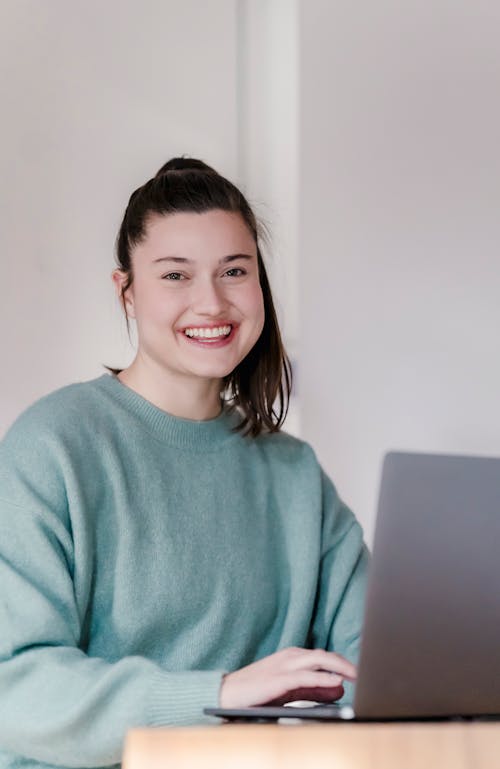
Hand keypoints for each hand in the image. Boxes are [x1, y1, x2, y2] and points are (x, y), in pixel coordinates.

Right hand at [219, 646, 355, 707]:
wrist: (228, 694)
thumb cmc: (257, 693)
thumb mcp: (290, 691)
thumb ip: (314, 690)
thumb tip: (339, 689)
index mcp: (293, 657)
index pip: (325, 657)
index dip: (344, 664)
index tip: (362, 673)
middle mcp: (291, 657)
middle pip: (326, 655)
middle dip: (347, 664)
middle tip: (366, 673)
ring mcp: (285, 666)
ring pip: (319, 661)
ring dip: (340, 667)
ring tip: (358, 675)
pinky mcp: (279, 680)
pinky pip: (306, 677)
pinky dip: (323, 679)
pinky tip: (337, 683)